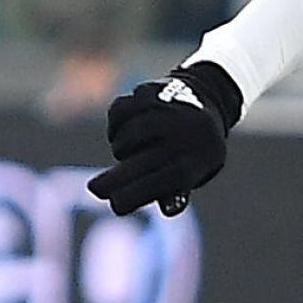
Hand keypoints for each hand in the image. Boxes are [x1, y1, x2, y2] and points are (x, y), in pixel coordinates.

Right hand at [86, 62, 242, 216]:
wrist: (208, 97)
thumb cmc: (194, 145)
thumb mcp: (195, 168)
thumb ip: (178, 189)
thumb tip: (169, 210)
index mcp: (199, 158)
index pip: (167, 181)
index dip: (139, 194)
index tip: (117, 206)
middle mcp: (186, 134)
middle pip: (144, 160)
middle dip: (117, 179)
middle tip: (95, 190)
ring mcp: (168, 111)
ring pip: (129, 135)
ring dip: (121, 146)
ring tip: (128, 150)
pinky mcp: (152, 91)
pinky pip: (120, 111)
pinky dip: (116, 122)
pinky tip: (122, 128)